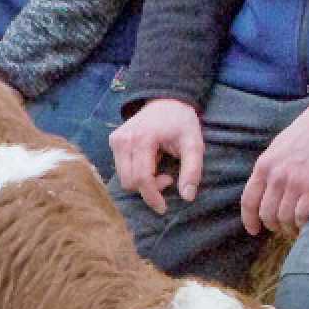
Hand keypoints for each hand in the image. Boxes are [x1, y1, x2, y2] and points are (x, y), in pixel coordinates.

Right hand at [110, 99, 203, 215]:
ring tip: (159, 169)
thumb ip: (192, 170)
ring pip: (123, 178)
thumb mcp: (194, 144)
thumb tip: (187, 197)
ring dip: (142, 182)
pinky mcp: (113, 141)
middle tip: (167, 178)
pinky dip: (135, 173)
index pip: (141, 178)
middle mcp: (124, 139)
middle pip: (129, 182)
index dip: (152, 197)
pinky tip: (149, 162)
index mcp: (143, 139)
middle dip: (149, 189)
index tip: (163, 207)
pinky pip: (121, 169)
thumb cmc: (181, 123)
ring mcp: (116, 140)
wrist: (165, 101)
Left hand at [241, 106, 308, 237]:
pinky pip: (302, 216)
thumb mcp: (278, 147)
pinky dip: (304, 225)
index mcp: (263, 165)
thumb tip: (266, 189)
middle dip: (272, 225)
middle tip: (281, 228)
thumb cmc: (306, 131)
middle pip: (266, 213)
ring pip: (284, 218)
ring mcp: (294, 183)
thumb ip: (269, 168)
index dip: (249, 219)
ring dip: (289, 228)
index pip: (248, 200)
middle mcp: (275, 176)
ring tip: (297, 228)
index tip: (254, 230)